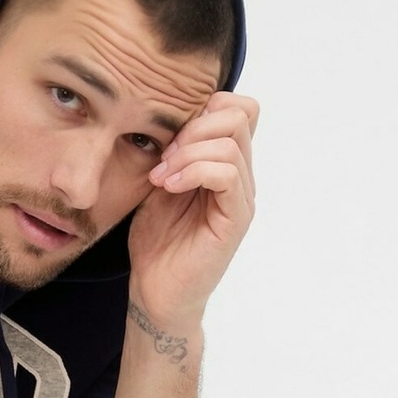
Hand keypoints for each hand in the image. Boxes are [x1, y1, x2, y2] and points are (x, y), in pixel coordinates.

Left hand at [129, 92, 258, 326]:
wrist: (155, 290)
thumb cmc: (156, 241)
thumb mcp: (160, 182)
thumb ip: (174, 150)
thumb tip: (172, 114)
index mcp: (225, 163)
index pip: (238, 107)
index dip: (204, 109)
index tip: (169, 139)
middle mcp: (241, 177)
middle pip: (240, 114)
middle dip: (194, 126)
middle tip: (163, 158)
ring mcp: (241, 198)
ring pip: (231, 142)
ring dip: (188, 153)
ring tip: (161, 177)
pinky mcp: (236, 219)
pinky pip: (227, 174)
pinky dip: (193, 171)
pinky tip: (169, 187)